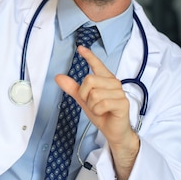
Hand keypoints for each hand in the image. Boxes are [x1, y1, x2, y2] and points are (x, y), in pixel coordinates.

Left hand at [55, 45, 138, 179]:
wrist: (113, 131)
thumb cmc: (102, 113)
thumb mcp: (84, 100)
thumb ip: (73, 88)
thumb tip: (58, 77)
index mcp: (105, 79)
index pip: (97, 64)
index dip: (89, 56)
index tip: (80, 48)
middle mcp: (114, 83)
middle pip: (89, 80)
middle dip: (84, 95)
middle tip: (92, 104)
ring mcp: (119, 92)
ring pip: (94, 93)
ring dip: (92, 105)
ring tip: (100, 109)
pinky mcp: (123, 103)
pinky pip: (102, 103)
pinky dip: (98, 111)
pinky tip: (104, 113)